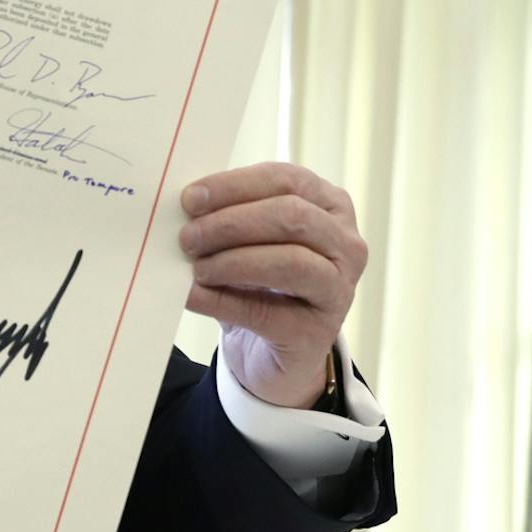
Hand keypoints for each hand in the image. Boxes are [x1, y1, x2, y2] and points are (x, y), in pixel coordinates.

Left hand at [178, 162, 367, 409]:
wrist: (270, 351)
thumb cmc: (259, 284)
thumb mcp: (248, 242)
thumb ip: (227, 219)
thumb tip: (185, 207)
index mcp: (330, 206)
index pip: (286, 180)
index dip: (236, 186)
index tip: (191, 198)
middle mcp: (346, 244)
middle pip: (291, 216)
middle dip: (231, 223)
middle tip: (187, 237)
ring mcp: (338, 289)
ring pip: (290, 261)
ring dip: (232, 261)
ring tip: (196, 268)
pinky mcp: (317, 333)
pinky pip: (266, 311)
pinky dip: (222, 302)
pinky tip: (193, 296)